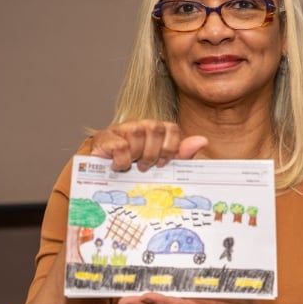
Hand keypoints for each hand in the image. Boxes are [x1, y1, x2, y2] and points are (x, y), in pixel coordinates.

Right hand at [90, 119, 207, 170]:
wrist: (100, 177)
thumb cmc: (134, 171)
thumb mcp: (160, 166)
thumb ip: (181, 154)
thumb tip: (202, 140)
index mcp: (154, 131)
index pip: (171, 128)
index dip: (170, 147)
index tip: (163, 163)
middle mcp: (138, 125)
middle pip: (155, 127)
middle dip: (154, 152)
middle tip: (146, 166)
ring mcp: (120, 130)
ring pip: (137, 132)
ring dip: (137, 155)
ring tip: (133, 166)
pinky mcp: (103, 138)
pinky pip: (120, 144)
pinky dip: (122, 160)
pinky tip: (119, 167)